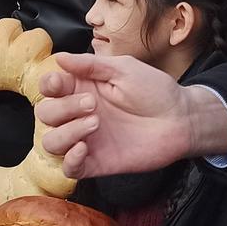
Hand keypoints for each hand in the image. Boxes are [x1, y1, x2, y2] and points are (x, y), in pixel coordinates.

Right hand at [36, 52, 226, 177]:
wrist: (181, 120)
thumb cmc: (155, 90)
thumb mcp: (124, 69)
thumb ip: (90, 65)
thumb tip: (59, 57)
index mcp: (83, 88)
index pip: (49, 88)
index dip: (48, 85)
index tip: (60, 84)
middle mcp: (79, 114)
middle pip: (45, 115)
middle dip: (63, 108)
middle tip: (93, 105)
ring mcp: (86, 139)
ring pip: (50, 143)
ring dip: (66, 132)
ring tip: (95, 124)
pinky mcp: (96, 162)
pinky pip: (68, 168)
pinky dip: (69, 160)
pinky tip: (84, 149)